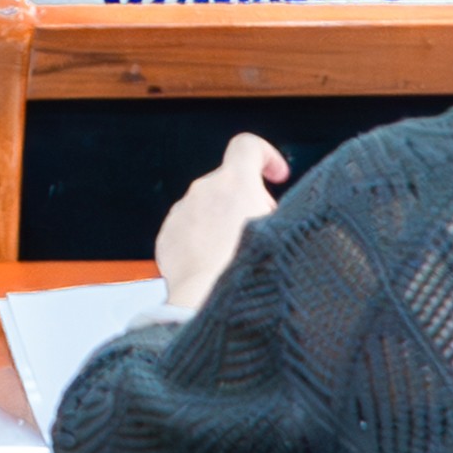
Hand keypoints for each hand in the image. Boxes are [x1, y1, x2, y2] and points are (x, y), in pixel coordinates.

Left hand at [149, 133, 286, 314]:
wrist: (210, 306)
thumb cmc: (251, 272)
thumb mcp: (284, 232)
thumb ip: (283, 211)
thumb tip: (284, 210)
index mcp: (234, 182)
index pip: (247, 145)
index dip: (265, 156)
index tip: (276, 176)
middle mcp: (203, 191)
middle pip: (229, 182)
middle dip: (247, 202)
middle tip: (264, 232)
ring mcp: (181, 213)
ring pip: (207, 208)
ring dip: (223, 224)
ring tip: (238, 257)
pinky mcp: (168, 237)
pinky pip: (189, 230)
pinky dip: (202, 242)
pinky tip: (217, 267)